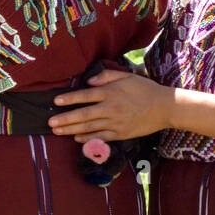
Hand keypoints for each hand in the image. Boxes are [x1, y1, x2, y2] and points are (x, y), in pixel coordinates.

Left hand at [48, 69, 173, 142]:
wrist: (165, 107)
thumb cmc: (144, 89)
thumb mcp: (126, 76)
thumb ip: (106, 76)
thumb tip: (88, 82)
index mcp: (111, 93)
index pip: (85, 96)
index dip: (69, 99)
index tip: (55, 102)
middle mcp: (111, 108)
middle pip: (84, 115)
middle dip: (65, 119)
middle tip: (50, 123)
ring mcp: (116, 123)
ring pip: (90, 128)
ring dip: (71, 130)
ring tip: (57, 131)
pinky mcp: (121, 134)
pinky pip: (101, 137)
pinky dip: (88, 138)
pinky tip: (76, 138)